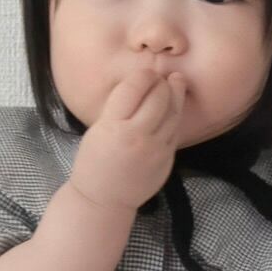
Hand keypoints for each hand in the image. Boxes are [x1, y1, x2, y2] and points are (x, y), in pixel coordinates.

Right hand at [69, 62, 187, 213]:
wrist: (104, 199)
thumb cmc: (95, 161)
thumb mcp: (97, 130)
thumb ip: (118, 108)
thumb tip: (139, 83)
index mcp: (113, 126)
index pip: (133, 88)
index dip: (143, 75)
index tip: (145, 71)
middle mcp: (136, 136)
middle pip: (159, 97)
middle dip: (162, 82)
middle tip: (161, 77)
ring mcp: (155, 148)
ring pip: (173, 112)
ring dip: (176, 93)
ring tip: (176, 82)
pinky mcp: (167, 159)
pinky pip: (175, 130)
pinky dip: (175, 115)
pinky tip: (174, 106)